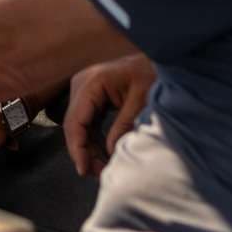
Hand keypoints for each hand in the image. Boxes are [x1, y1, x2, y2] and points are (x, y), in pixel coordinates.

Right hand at [63, 54, 154, 177]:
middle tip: (95, 174)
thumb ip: (124, 125)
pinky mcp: (92, 96)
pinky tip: (103, 154)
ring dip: (88, 147)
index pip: (75, 121)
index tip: (83, 169)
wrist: (158, 58)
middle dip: (83, 151)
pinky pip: (88, 121)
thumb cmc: (152, 75)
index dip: (77, 148)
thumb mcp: (142, 101)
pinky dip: (94, 139)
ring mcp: (85, 90)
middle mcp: (82, 85)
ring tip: (101, 168)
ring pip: (79, 125)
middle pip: (73, 125)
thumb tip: (109, 152)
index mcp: (92, 83)